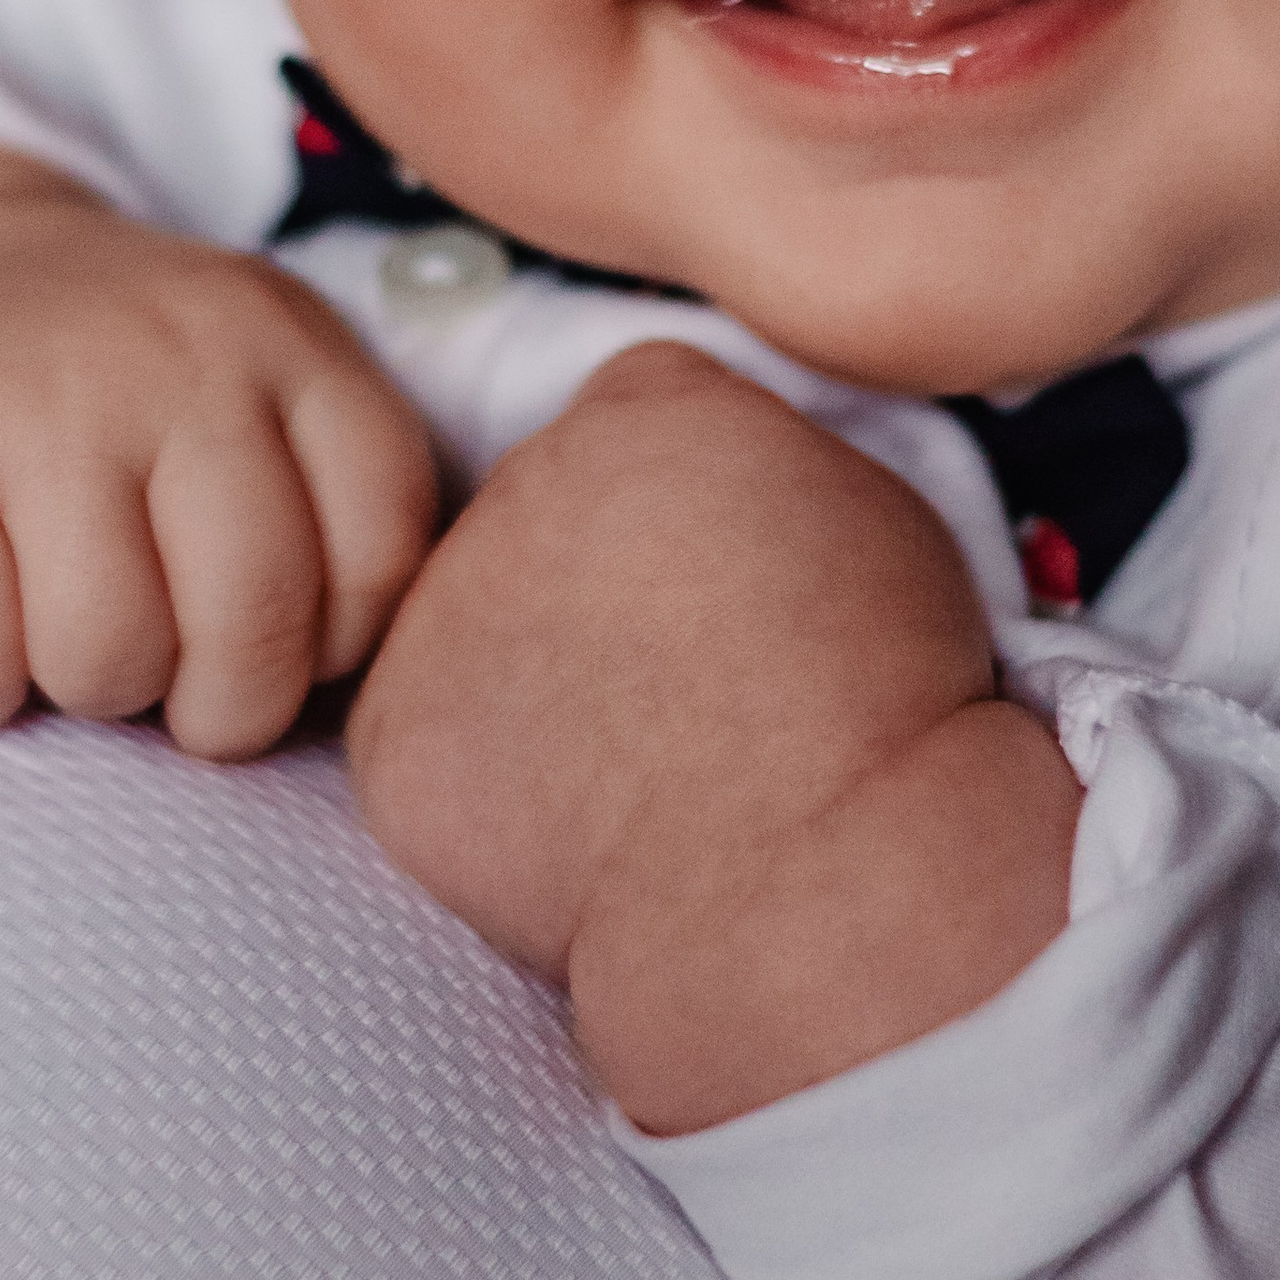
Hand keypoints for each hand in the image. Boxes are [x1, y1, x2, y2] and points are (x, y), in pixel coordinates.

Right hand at [0, 119, 436, 756]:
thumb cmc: (98, 392)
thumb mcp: (242, 385)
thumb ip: (323, 497)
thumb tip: (361, 686)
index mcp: (289, 340)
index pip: (386, 549)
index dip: (336, 641)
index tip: (278, 634)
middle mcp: (179, 355)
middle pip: (257, 625)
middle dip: (219, 706)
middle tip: (171, 678)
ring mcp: (41, 405)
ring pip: (113, 657)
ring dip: (86, 686)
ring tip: (60, 619)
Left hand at [349, 341, 1078, 1130]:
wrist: (817, 871)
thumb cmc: (885, 707)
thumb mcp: (875, 514)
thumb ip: (763, 473)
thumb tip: (721, 505)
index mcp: (648, 409)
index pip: (634, 408)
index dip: (681, 499)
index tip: (720, 576)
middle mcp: (524, 480)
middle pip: (542, 506)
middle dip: (592, 577)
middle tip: (677, 683)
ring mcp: (442, 608)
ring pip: (472, 624)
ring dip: (527, 676)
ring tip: (635, 769)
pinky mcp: (394, 734)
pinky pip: (422, 742)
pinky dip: (481, 788)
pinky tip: (572, 830)